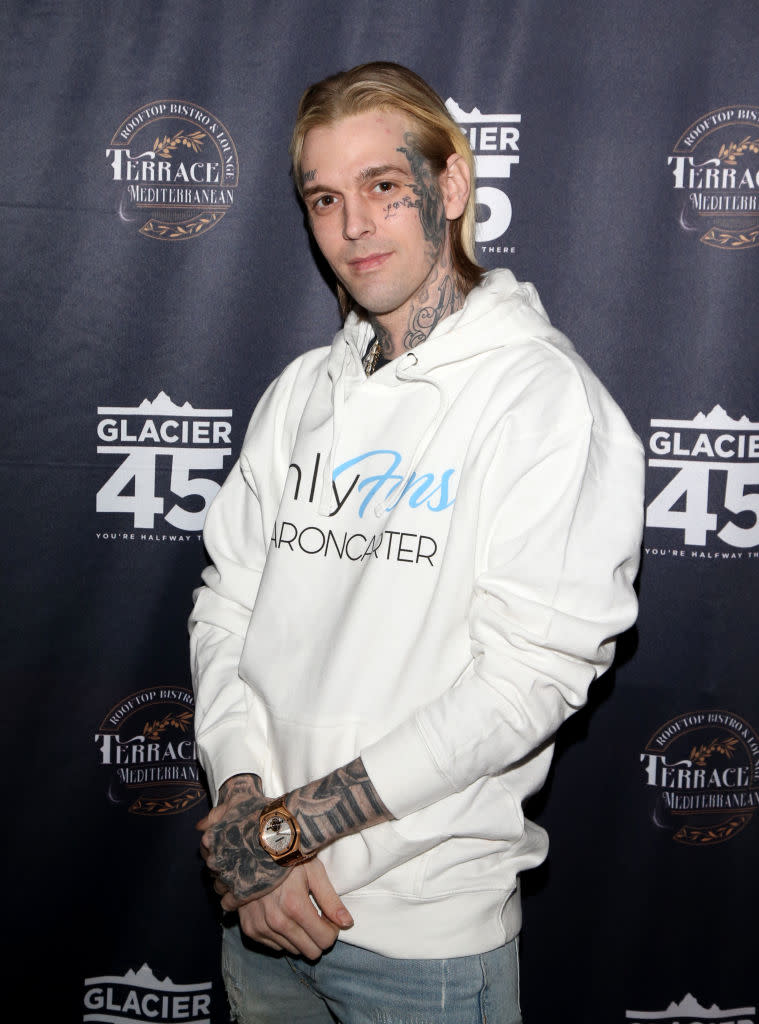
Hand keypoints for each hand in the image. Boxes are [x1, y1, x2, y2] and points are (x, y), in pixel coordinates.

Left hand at [197, 776, 289, 902]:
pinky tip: (245, 892)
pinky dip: (233, 900)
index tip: (231, 849)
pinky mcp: (241, 893)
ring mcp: (228, 877)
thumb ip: (215, 815)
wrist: (286, 830)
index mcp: (212, 839)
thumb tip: (199, 826)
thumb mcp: (236, 802)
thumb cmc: (263, 813)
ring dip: (229, 882)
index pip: (206, 851)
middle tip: (241, 862)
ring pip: (220, 886)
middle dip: (224, 866)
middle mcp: (216, 860)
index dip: (219, 850)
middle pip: (213, 869)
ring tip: (245, 876)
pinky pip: (228, 903)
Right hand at [237, 859, 353, 958]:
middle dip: (318, 937)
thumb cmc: (287, 858)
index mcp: (295, 906)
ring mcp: (261, 927)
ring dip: (300, 937)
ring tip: (298, 914)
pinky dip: (283, 936)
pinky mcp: (250, 930)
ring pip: (293, 950)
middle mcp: (276, 921)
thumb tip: (347, 923)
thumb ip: (331, 900)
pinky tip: (283, 916)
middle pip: (310, 951)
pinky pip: (275, 946)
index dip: (332, 930)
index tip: (328, 917)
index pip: (324, 940)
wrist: (252, 853)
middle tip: (316, 917)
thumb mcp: (314, 871)